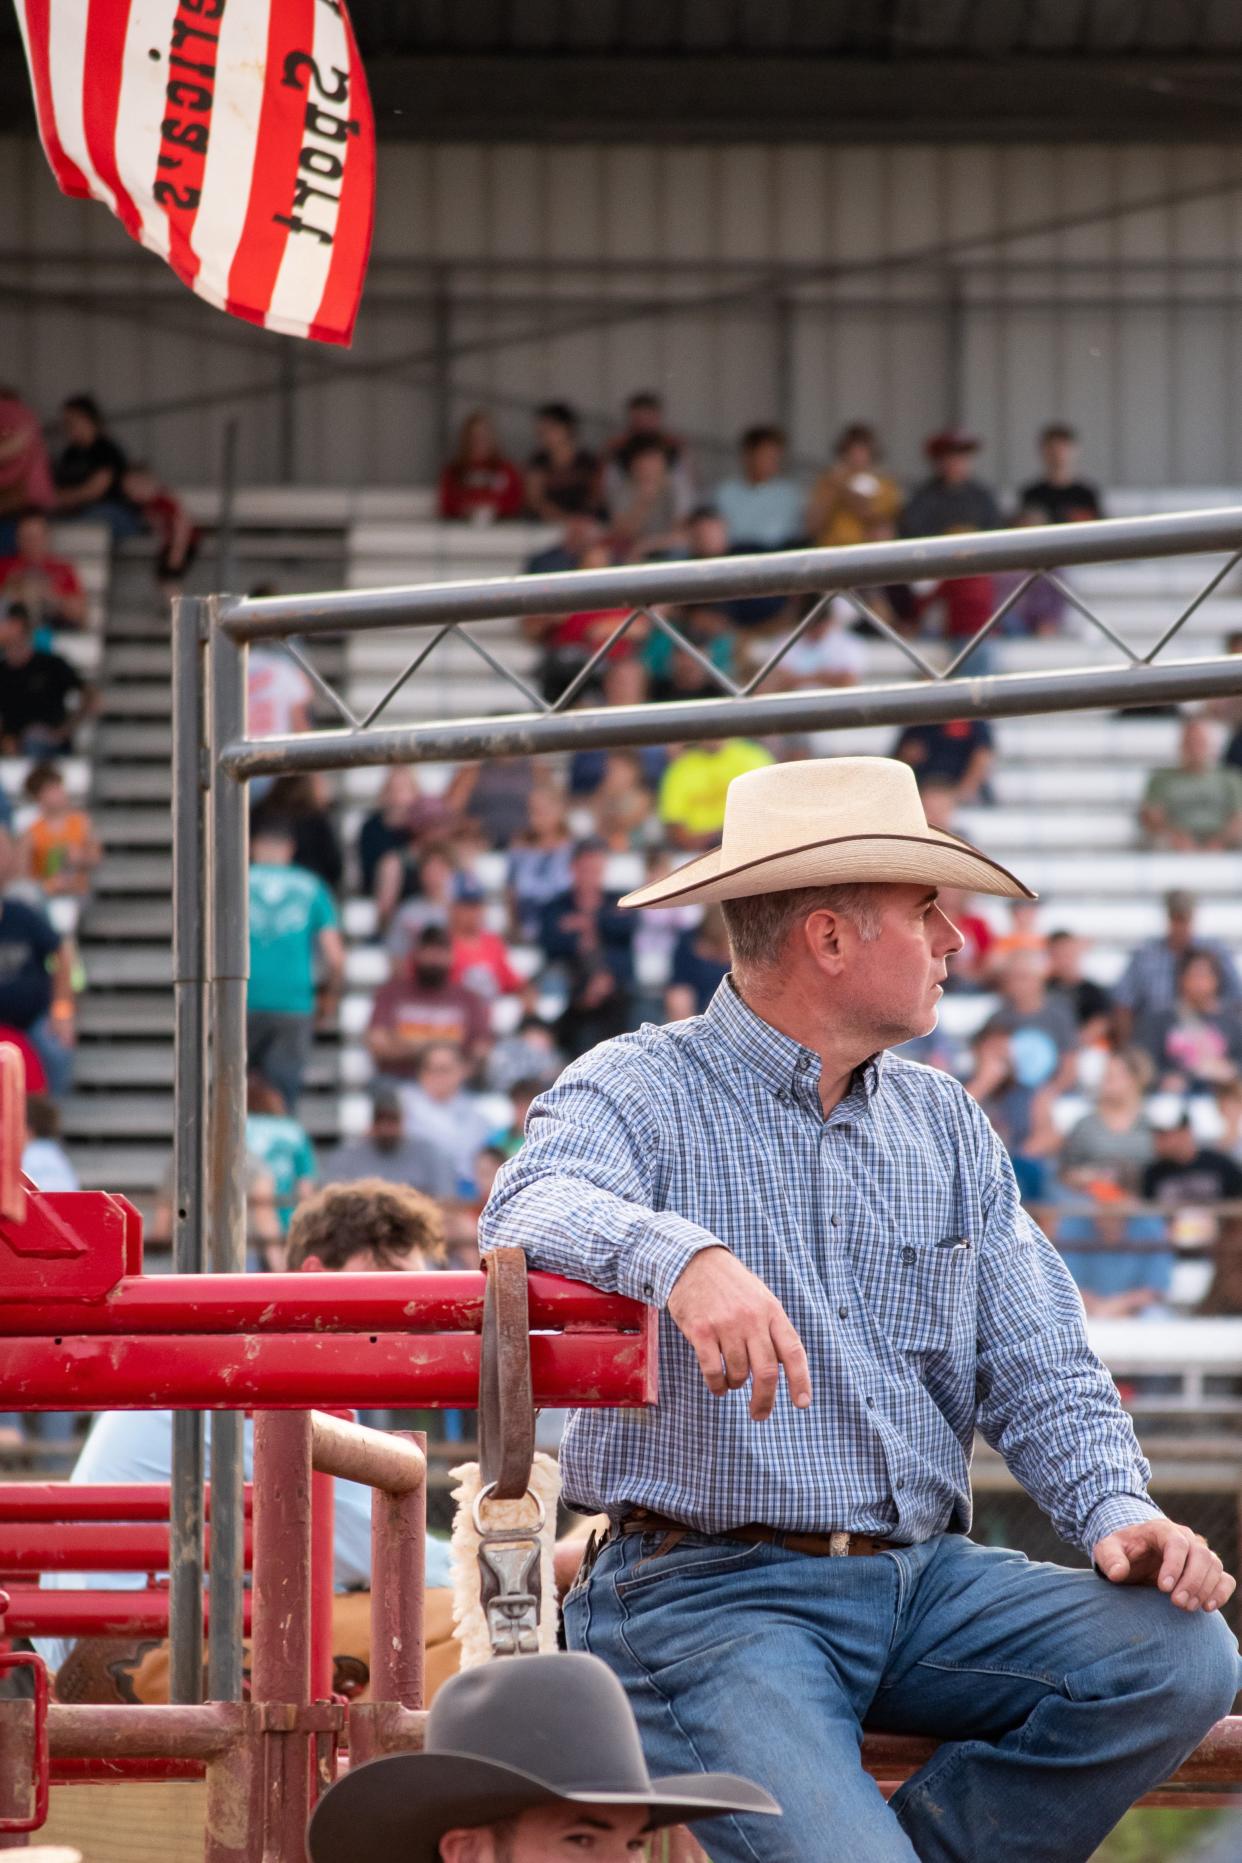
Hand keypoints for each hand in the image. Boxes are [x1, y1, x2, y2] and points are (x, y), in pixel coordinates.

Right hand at [667, 1246, 810, 1421]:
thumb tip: (785, 1368)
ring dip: (736, 1386)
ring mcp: (726, 1325)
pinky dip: (717, 1385)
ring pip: (739, 1374)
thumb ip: (773, 1330)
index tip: (802, 1403)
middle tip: (759, 1414)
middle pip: (766, 1372)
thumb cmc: (732, 1286)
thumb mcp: (761, 1299)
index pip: (793, 1351)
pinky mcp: (701, 1331)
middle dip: (764, 1400)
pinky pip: (713, 1371)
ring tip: (732, 1382)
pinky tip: (718, 1386)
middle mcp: (752, 1319)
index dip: (801, 1380)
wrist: (695, 1262)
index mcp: (772, 1311)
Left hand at [1093, 1517, 1235, 1613]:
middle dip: (1191, 1581)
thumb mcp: (1107, 1549)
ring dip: (1204, 1589)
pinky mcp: (1208, 1571)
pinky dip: (1221, 1592)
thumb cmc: (1122, 1551)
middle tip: (1177, 1603)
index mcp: (1162, 1529)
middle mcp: (1185, 1538)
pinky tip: (1208, 1607)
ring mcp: (1199, 1553)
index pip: (1177, 1543)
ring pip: (1214, 1566)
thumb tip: (1118, 1573)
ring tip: (1187, 1608)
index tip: (1163, 1588)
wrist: (1135, 1556)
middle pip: (1201, 1555)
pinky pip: (1225, 1579)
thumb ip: (1110, 1559)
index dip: (1174, 1565)